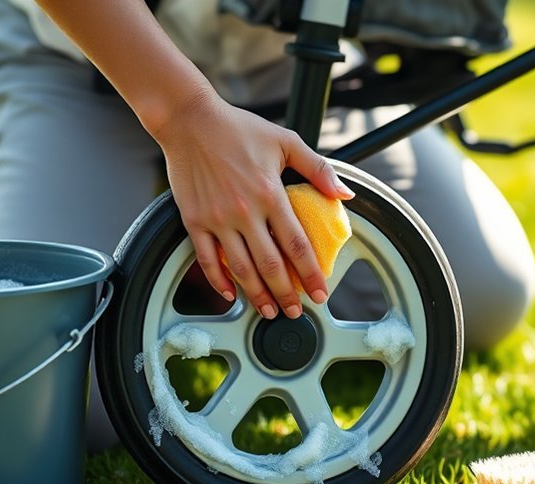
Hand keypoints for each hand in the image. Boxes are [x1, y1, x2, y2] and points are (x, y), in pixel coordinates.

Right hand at [158, 95, 353, 319]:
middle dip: (286, 294)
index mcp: (270, 194)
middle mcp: (244, 211)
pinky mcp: (193, 220)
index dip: (310, 274)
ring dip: (257, 295)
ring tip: (269, 311)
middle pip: (270, 265)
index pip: (297, 245)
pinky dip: (219, 281)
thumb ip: (318, 169)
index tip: (320, 293)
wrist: (189, 120)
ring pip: (240, 269)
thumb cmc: (238, 128)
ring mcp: (217, 218)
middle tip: (296, 311)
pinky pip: (206, 259)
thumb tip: (345, 194)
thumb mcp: (286, 141)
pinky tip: (230, 295)